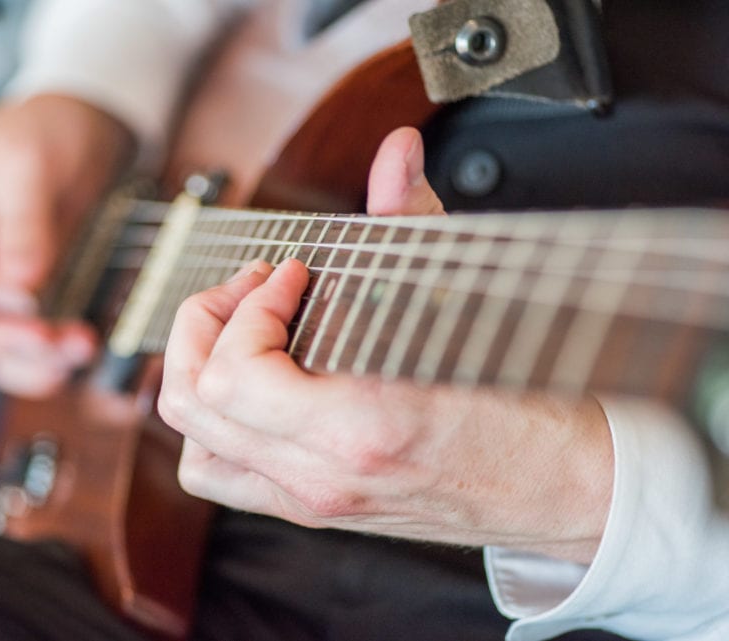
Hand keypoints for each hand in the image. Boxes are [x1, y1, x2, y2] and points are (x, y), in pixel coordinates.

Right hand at [0, 95, 133, 395]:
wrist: (85, 133)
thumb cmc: (45, 133)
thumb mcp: (29, 163)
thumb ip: (23, 223)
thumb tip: (22, 286)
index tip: (23, 297)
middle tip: (48, 339)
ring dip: (23, 359)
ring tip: (73, 352)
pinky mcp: (12, 303)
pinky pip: (12, 348)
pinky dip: (39, 363)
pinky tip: (70, 364)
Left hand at [158, 128, 612, 562]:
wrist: (561, 486)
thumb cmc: (524, 405)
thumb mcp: (463, 304)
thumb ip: (412, 219)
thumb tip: (395, 152)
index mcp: (357, 427)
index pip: (235, 370)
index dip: (250, 302)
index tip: (291, 273)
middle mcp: (320, 476)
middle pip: (192, 402)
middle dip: (206, 324)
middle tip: (251, 289)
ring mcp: (311, 501)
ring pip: (194, 447)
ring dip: (200, 376)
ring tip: (240, 335)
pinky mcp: (313, 510)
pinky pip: (221, 476)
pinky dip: (214, 426)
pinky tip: (250, 387)